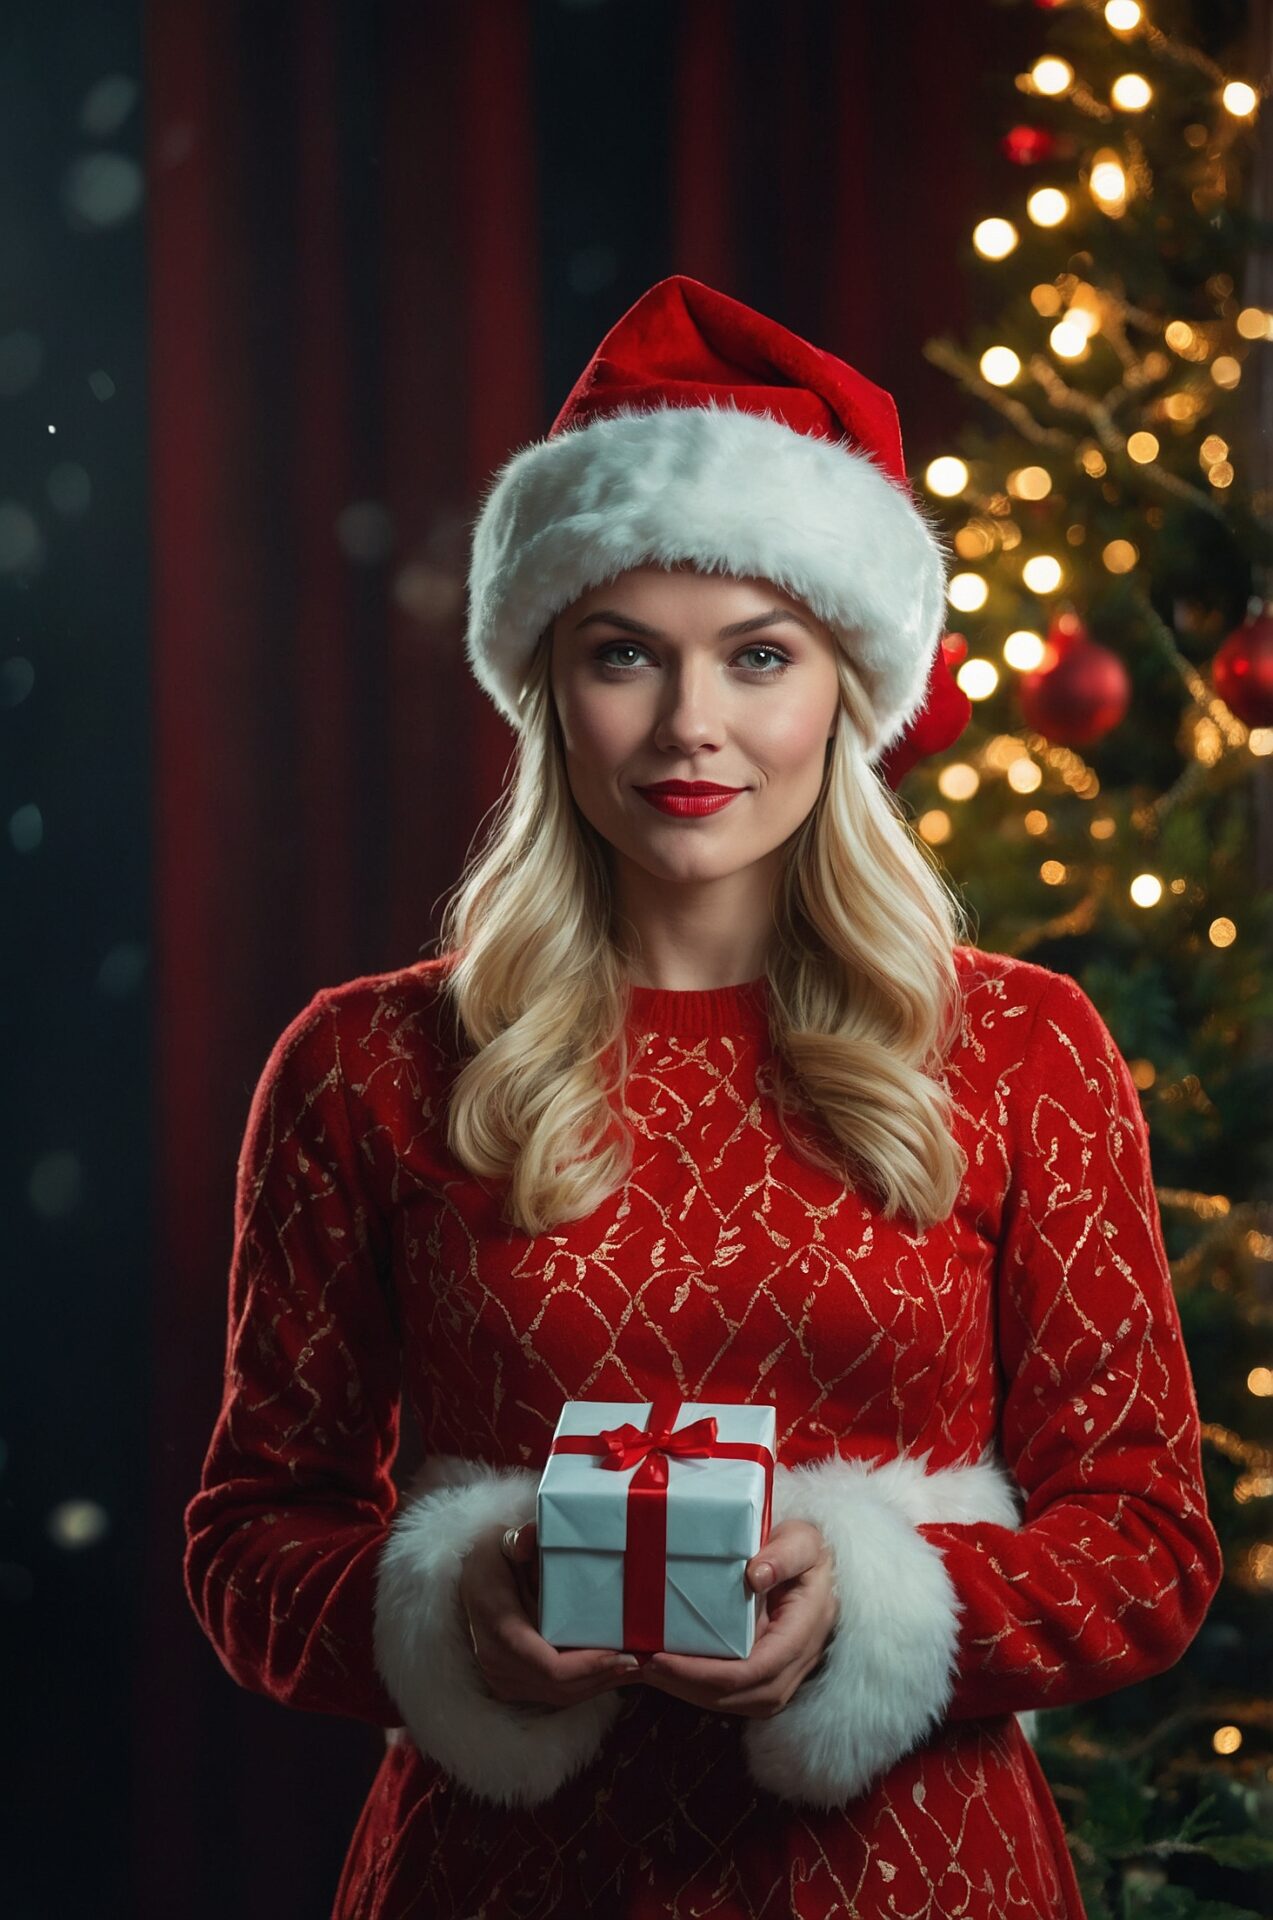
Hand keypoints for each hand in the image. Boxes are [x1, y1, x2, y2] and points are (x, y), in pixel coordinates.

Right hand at [458, 1519, 644, 1709]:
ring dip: (600, 1685)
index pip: (548, 1665)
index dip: (590, 1667)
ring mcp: (501, 1678)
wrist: (468, 1582)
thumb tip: (528, 1537)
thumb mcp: (500, 1542)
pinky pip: (553, 1693)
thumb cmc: (491, 1558)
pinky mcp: (511, 1684)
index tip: (625, 1656)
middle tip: (644, 1661)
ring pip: (559, 1696)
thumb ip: (518, 1539)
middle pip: (560, 1687)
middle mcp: (496, 1661)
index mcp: (498, 1626)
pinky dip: (585, 1685)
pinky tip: (612, 1671)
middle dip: (604, 1678)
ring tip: (636, 1667)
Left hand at [638, 1519, 837, 1717]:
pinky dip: (701, 1687)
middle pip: (747, 1695)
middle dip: (693, 1688)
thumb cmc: (803, 1548)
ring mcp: (786, 1670)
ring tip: (650, 1671)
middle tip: (646, 1667)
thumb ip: (784, 1554)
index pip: (759, 1669)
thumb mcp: (802, 1539)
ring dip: (693, 1692)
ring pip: (741, 1701)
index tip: (664, 1659)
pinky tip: (670, 1672)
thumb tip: (756, 1576)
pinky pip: (737, 1693)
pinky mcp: (769, 1671)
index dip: (710, 1673)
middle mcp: (799, 1659)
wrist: (812, 1561)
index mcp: (806, 1628)